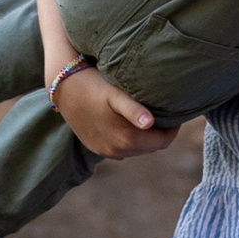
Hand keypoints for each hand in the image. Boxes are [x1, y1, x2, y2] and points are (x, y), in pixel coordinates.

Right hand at [52, 64, 176, 161]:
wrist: (63, 87)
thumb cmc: (94, 85)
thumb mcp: (116, 95)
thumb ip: (134, 109)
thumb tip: (150, 123)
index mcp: (125, 140)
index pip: (163, 142)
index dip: (172, 128)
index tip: (175, 113)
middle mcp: (116, 151)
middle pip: (151, 147)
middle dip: (159, 133)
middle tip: (163, 113)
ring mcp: (105, 151)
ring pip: (137, 149)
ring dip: (145, 137)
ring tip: (148, 117)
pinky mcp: (96, 148)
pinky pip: (121, 149)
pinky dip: (129, 139)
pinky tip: (128, 123)